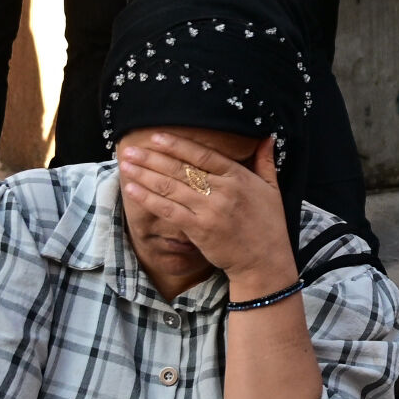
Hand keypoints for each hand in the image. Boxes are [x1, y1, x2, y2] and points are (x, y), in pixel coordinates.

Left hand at [117, 130, 294, 287]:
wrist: (264, 262)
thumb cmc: (269, 225)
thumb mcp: (272, 188)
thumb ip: (265, 161)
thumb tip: (267, 136)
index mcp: (238, 177)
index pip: (203, 155)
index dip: (177, 145)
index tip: (156, 137)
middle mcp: (223, 191)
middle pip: (181, 169)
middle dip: (152, 158)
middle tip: (130, 150)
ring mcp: (209, 210)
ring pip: (171, 188)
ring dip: (145, 175)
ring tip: (126, 165)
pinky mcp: (199, 229)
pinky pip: (168, 211)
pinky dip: (149, 199)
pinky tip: (133, 190)